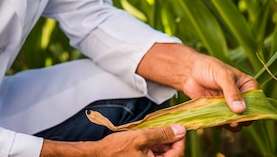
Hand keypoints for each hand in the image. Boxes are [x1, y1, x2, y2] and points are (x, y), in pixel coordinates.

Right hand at [40, 124, 185, 156]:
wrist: (98, 155)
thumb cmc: (115, 149)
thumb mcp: (140, 138)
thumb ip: (161, 134)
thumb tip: (179, 130)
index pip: (177, 153)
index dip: (179, 138)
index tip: (178, 127)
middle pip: (170, 153)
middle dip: (168, 138)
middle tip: (163, 125)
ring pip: (161, 153)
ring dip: (159, 141)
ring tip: (150, 129)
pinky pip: (152, 153)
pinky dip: (151, 144)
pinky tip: (145, 136)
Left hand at [137, 43, 259, 130]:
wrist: (188, 71)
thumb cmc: (207, 68)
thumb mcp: (222, 75)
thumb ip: (231, 91)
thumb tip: (241, 109)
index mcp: (247, 86)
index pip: (256, 101)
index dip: (252, 109)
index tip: (242, 112)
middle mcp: (241, 98)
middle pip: (247, 114)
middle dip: (241, 120)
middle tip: (233, 121)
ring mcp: (230, 106)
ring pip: (236, 121)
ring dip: (231, 124)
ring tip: (224, 122)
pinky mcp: (218, 112)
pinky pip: (222, 123)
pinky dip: (219, 124)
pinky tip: (213, 121)